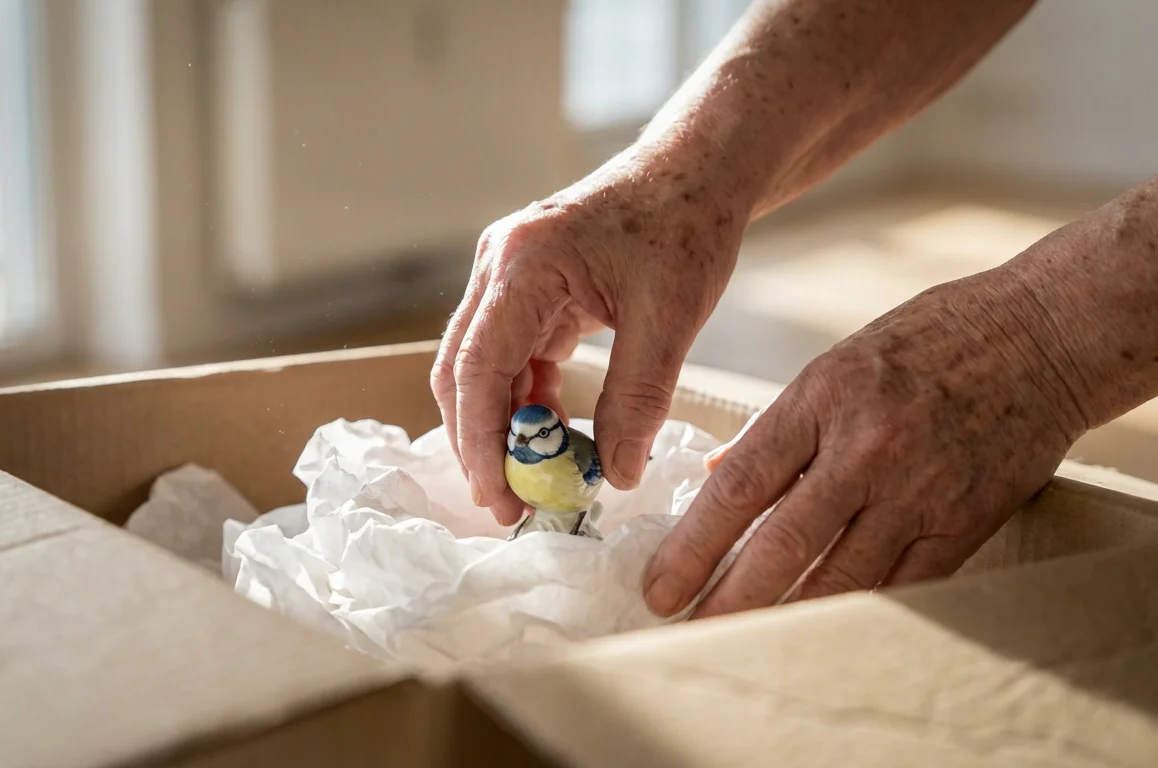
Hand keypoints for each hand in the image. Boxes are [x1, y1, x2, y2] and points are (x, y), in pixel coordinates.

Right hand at [432, 149, 750, 523]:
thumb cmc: (686, 227)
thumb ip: (638, 399)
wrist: (697, 171)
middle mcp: (500, 265)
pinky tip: (556, 435)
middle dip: (480, 444)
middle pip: (461, 372)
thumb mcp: (670, 319)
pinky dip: (527, 400)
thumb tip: (616, 475)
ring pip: (480, 368)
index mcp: (525, 264)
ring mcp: (508, 275)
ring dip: (503, 426)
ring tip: (537, 481)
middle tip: (511, 505)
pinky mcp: (527, 288)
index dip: (481, 442)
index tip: (500, 497)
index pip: (477, 368)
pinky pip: (511, 355)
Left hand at [643, 268, 1089, 617]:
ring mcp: (919, 488)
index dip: (693, 545)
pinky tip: (823, 631)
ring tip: (742, 642)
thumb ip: (780, 428)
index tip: (660, 583)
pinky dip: (859, 612)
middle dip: (725, 595)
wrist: (1045, 334)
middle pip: (781, 543)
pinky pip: (903, 585)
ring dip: (784, 615)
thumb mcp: (837, 362)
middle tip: (685, 627)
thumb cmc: (933, 338)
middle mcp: (866, 447)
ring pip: (840, 576)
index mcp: (823, 398)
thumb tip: (720, 477)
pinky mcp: (966, 520)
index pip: (740, 488)